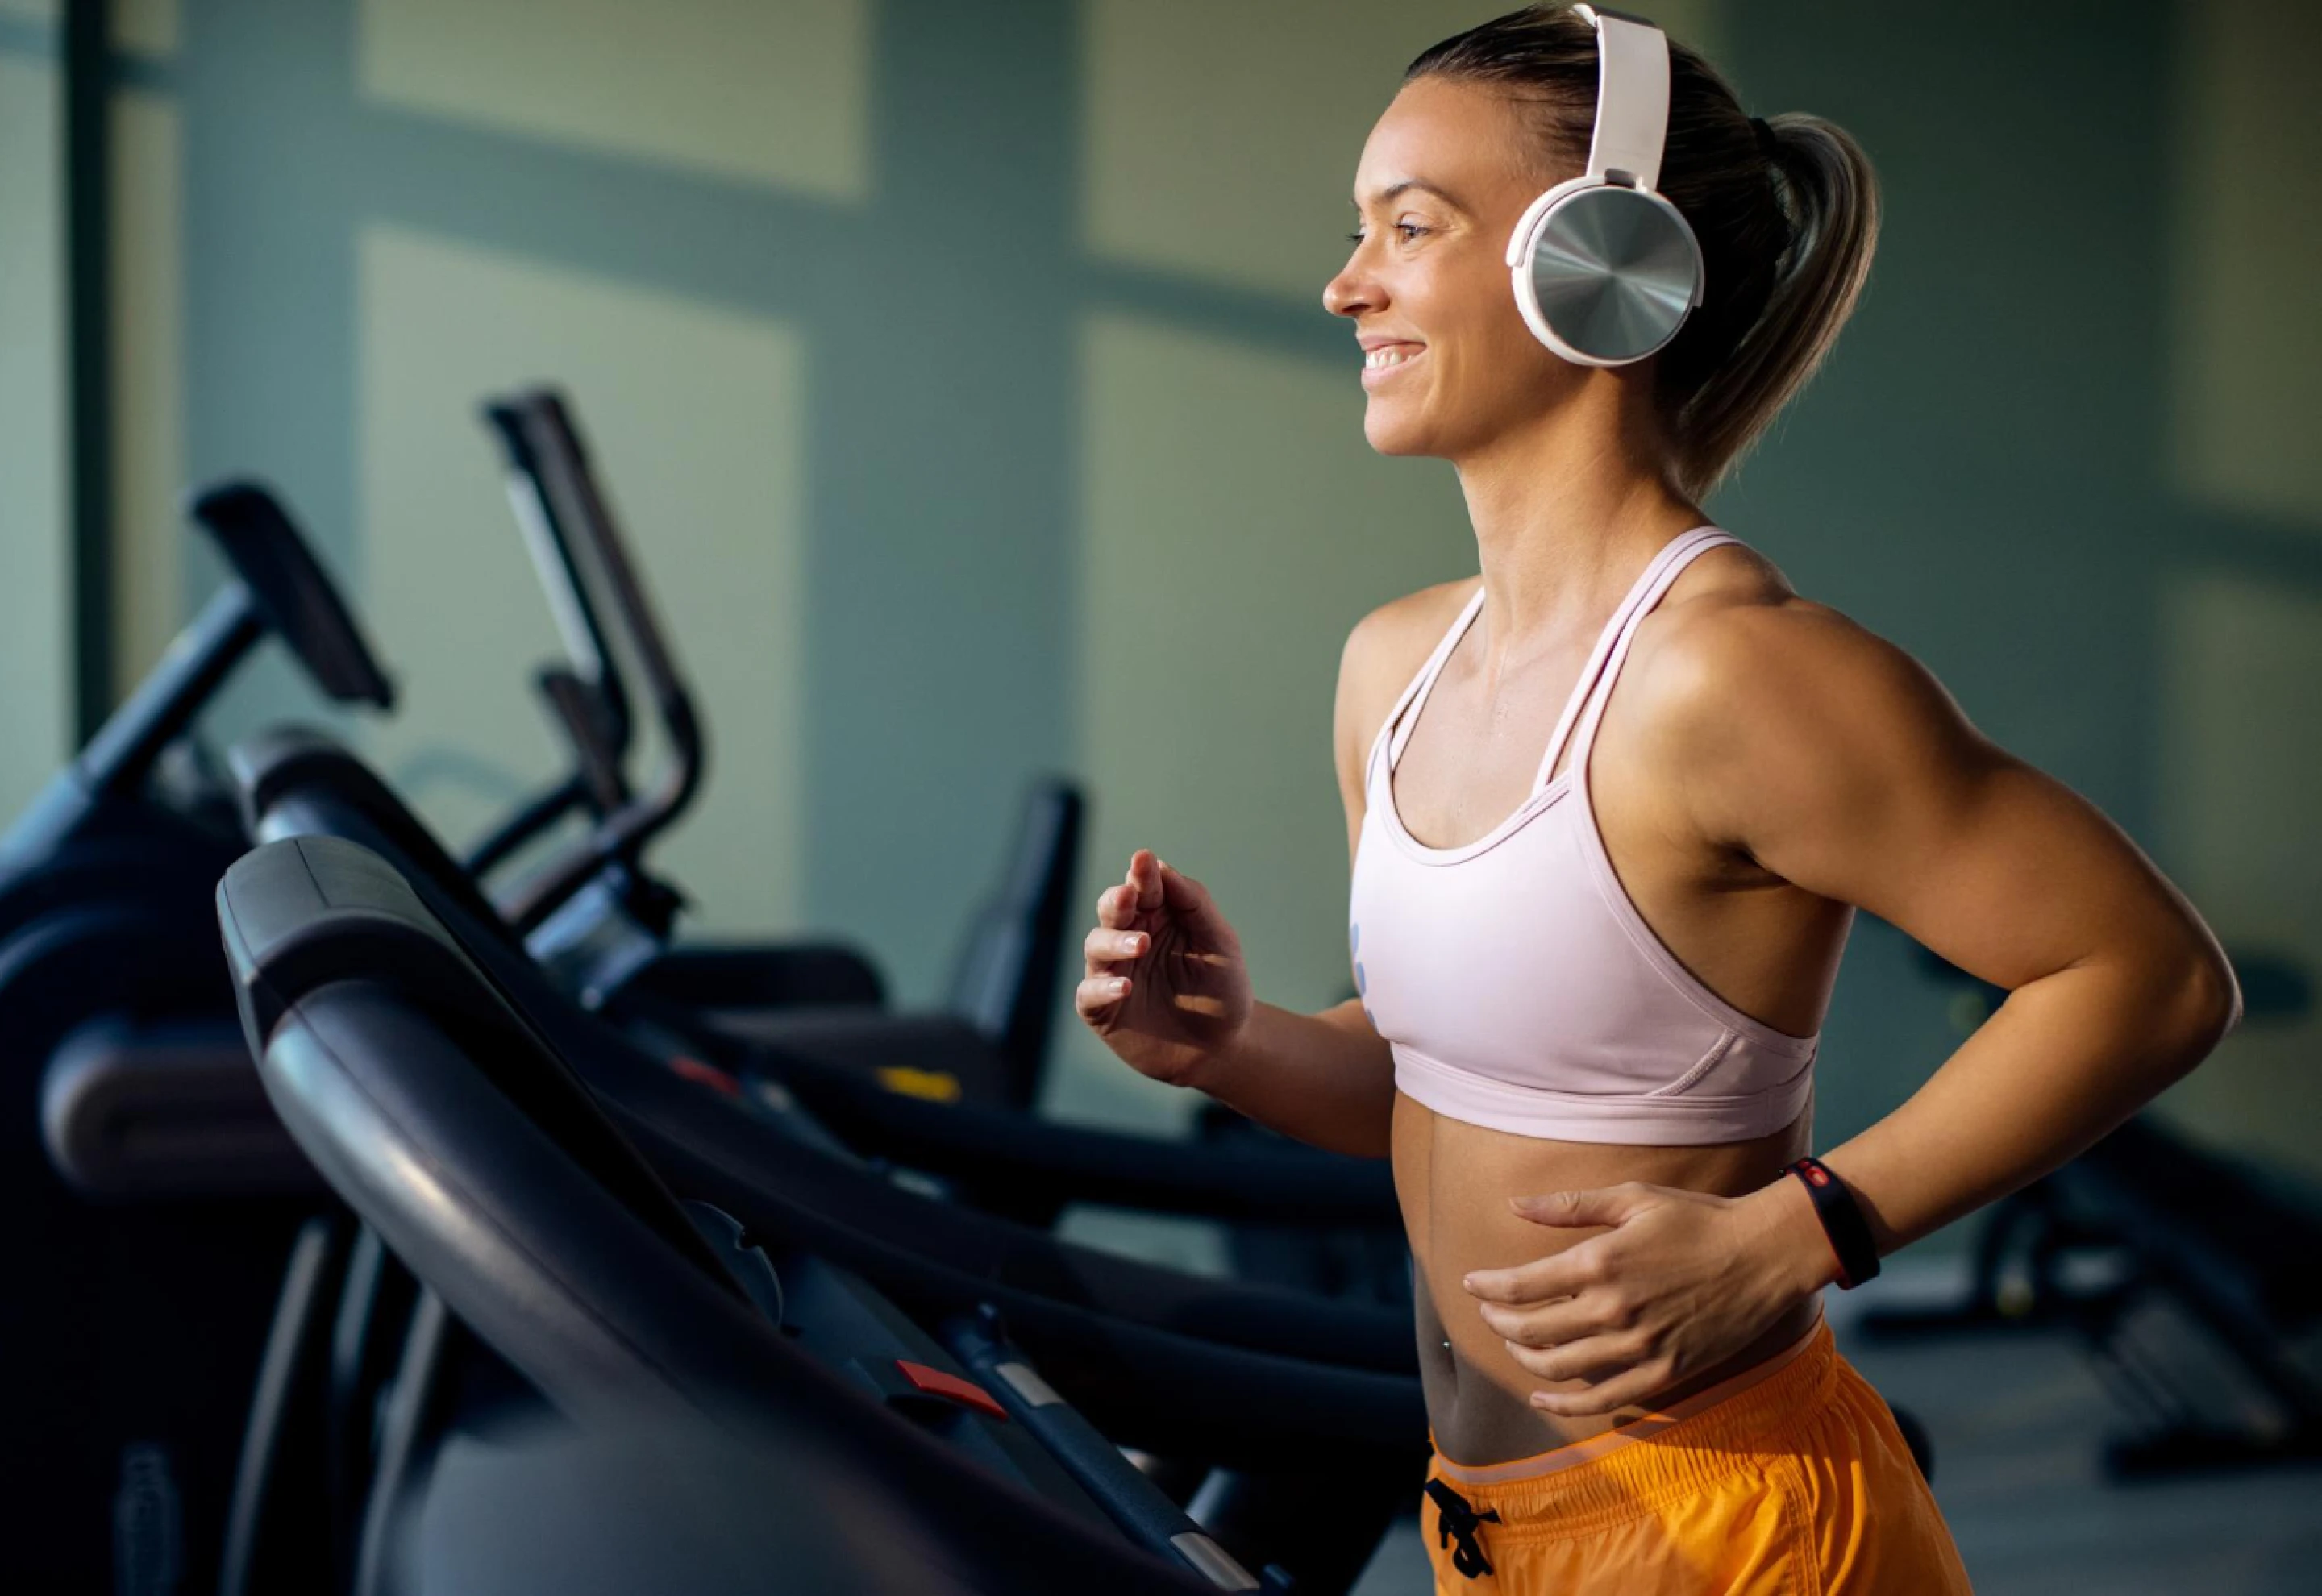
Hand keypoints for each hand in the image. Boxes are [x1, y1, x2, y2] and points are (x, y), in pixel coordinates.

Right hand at [1075, 850, 1252, 1088]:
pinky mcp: (1103, 1009)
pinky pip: (1089, 993)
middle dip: (1117, 900)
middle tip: (1128, 896)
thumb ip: (1195, 904)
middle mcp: (1130, 938)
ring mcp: (1113, 972)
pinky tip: (1125, 986)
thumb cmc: (1221, 990)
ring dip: (1115, 941)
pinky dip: (1103, 987)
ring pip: (1096, 945)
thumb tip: (1162, 866)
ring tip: (1141, 944)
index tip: (1144, 860)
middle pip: (1111, 910)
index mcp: (1158, 916)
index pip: (1144, 886)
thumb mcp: (1220, 943)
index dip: (1142, 873)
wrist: (1220, 1048)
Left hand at [1461, 1179, 1835, 1416]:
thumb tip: (1515, 1204)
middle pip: (1530, 1329)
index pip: (1520, 1286)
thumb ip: (1570, 1206)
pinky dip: (1564, 1402)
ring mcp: (1638, 1347)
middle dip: (1497, 1321)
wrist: (1763, 1255)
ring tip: (1511, 1343)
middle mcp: (1612, 1311)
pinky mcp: (1664, 1372)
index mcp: (1599, 1263)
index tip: (1471, 1283)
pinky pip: (1602, 1400)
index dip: (1487, 1287)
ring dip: (1523, 1358)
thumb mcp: (1632, 1197)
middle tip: (1487, 1312)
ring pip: (1558, 1367)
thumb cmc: (1697, 1219)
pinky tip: (1542, 1395)